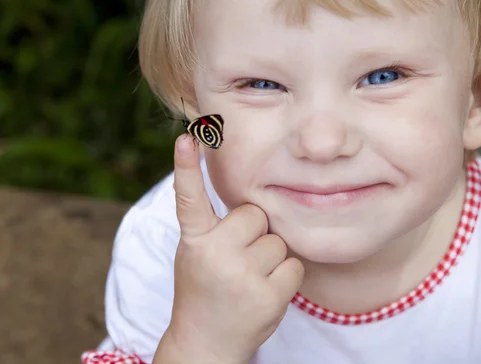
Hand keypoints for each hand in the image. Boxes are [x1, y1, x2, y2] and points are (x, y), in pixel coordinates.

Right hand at [153, 134, 304, 363]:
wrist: (206, 342)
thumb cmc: (204, 288)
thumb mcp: (196, 254)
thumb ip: (214, 227)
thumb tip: (248, 197)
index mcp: (194, 241)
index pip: (189, 198)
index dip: (186, 167)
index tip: (186, 138)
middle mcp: (215, 254)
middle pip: (255, 215)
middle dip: (253, 232)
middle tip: (237, 259)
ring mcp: (242, 276)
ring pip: (277, 241)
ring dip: (270, 257)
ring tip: (248, 279)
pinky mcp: (268, 296)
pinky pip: (294, 265)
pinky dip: (285, 277)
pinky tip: (264, 292)